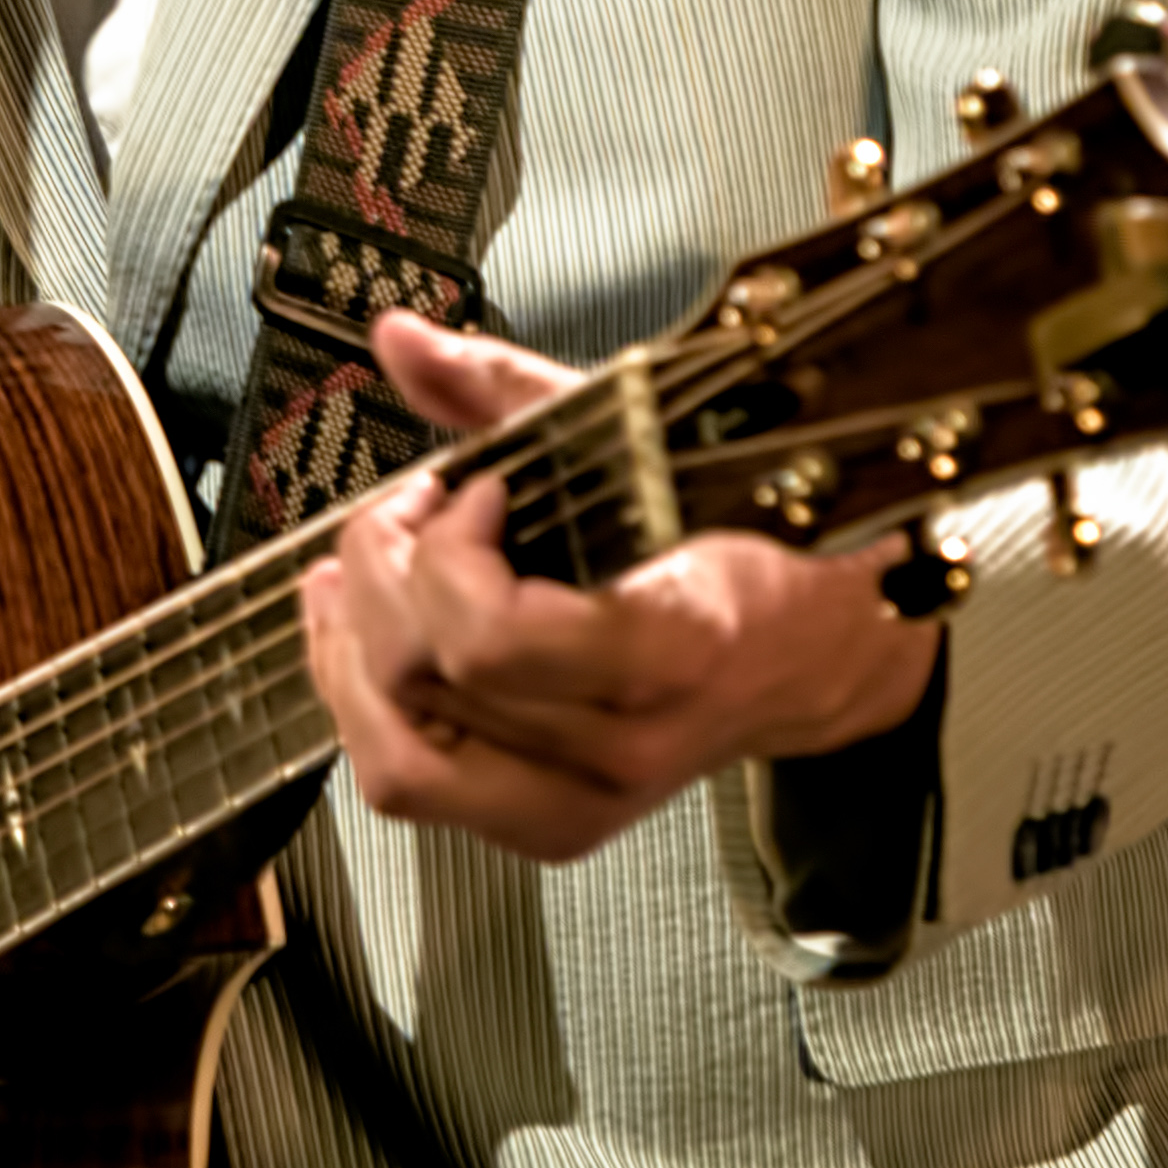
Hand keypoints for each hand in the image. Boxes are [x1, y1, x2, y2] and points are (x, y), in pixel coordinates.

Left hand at [297, 315, 939, 862]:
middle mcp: (622, 748)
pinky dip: (364, 705)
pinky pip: (410, 789)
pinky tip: (363, 633)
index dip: (449, 554)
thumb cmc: (740, 537)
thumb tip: (401, 339)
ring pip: (398, 760)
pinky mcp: (548, 828)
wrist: (818, 650)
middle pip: (426, 684)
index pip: (494, 641)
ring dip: (349, 650)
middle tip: (411, 510)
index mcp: (673, 648)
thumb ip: (505, 389)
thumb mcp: (641, 441)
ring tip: (361, 573)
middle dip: (382, 572)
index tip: (477, 491)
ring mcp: (582, 805)